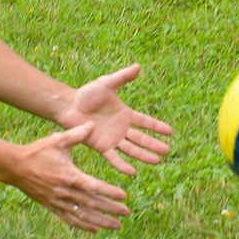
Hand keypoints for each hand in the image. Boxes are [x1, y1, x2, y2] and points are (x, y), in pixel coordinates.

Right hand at [6, 125, 130, 230]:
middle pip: (91, 203)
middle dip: (110, 209)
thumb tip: (92, 124)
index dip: (109, 192)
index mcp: (68, 175)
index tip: (124, 196)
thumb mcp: (57, 140)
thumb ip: (76, 134)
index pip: (93, 186)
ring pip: (83, 215)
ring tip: (116, 226)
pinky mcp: (52, 206)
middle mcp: (65, 191)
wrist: (15, 167)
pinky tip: (96, 230)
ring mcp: (58, 201)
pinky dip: (83, 225)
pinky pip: (69, 219)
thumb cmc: (37, 152)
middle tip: (126, 213)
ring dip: (100, 221)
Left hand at [53, 63, 174, 174]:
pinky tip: (132, 172)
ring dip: (143, 156)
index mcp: (124, 114)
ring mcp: (112, 139)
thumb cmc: (86, 94)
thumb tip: (138, 66)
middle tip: (166, 151)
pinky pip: (113, 157)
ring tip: (156, 161)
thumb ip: (122, 77)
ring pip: (131, 149)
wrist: (68, 105)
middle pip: (141, 138)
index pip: (145, 122)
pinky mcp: (101, 146)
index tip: (170, 132)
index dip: (156, 126)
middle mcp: (121, 129)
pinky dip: (122, 165)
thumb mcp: (106, 83)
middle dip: (153, 144)